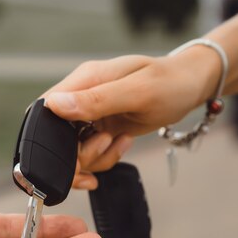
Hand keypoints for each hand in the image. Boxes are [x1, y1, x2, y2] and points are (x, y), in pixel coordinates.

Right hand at [42, 50, 219, 188]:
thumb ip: (96, 100)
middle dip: (77, 155)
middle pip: (55, 137)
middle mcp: (81, 96)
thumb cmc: (170, 83)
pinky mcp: (99, 127)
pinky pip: (90, 153)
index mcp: (84, 80)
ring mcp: (89, 114)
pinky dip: (105, 157)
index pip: (47, 110)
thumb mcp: (137, 92)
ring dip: (95, 157)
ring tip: (120, 142)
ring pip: (73, 150)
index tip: (73, 157)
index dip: (50, 140)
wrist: (190, 87)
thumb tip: (54, 105)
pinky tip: (124, 143)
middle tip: (104, 147)